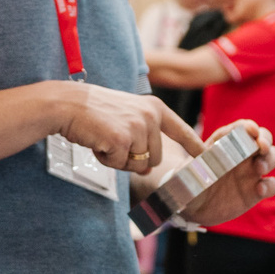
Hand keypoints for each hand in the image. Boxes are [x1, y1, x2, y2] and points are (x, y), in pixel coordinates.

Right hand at [57, 83, 202, 174]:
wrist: (67, 104)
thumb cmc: (95, 111)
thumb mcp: (126, 119)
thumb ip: (143, 140)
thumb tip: (148, 169)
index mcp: (155, 107)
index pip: (181, 130)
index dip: (195, 146)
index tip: (207, 157)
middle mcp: (151, 116)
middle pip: (155, 158)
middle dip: (134, 157)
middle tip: (113, 139)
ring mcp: (138, 128)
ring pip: (138, 164)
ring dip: (120, 159)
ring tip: (105, 138)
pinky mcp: (123, 140)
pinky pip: (120, 165)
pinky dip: (107, 159)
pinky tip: (97, 141)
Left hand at [173, 119, 274, 226]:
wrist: (193, 206)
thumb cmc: (190, 181)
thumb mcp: (187, 166)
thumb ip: (190, 158)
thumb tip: (195, 153)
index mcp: (227, 142)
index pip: (243, 128)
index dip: (249, 127)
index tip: (251, 130)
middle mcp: (242, 155)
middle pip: (263, 139)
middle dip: (265, 140)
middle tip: (260, 148)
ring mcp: (251, 172)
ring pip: (272, 158)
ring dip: (270, 159)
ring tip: (260, 168)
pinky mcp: (256, 191)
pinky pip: (271, 184)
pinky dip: (270, 185)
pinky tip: (259, 189)